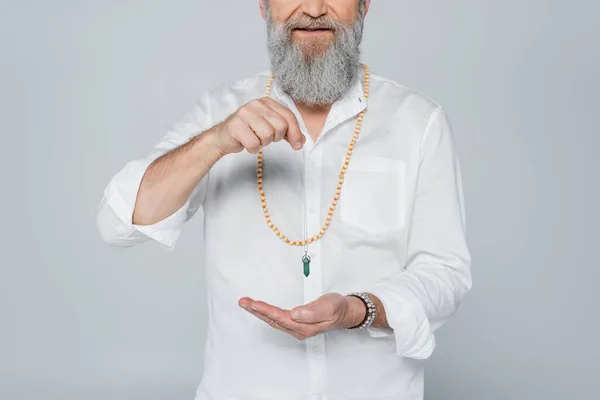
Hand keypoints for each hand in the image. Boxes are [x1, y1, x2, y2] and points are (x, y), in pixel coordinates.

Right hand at [211, 98, 305, 155]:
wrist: (223, 137)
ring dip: (263, 143)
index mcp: (266, 102)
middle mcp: (256, 104)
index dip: (296, 132)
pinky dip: (253, 149)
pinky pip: (254, 144)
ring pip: (268, 135)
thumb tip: (302, 140)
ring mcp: (245, 113)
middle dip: (276, 138)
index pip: (288, 116)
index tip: (298, 145)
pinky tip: (247, 144)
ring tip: (255, 139)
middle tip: (266, 139)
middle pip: (280, 126)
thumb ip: (286, 131)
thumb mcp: (269, 128)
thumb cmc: (248, 131)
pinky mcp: (235, 125)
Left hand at [238, 293, 366, 339]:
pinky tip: (261, 310)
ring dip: (259, 312)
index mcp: (304, 326)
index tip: (253, 303)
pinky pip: (278, 319)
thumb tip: (296, 313)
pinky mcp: (297, 324)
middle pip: (273, 320)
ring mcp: (297, 328)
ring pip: (273, 321)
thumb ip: (313, 311)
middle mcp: (298, 329)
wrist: (346, 312)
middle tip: (243, 302)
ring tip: (247, 304)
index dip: (265, 310)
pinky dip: (267, 314)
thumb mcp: (329, 307)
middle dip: (256, 311)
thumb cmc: (338, 308)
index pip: (280, 317)